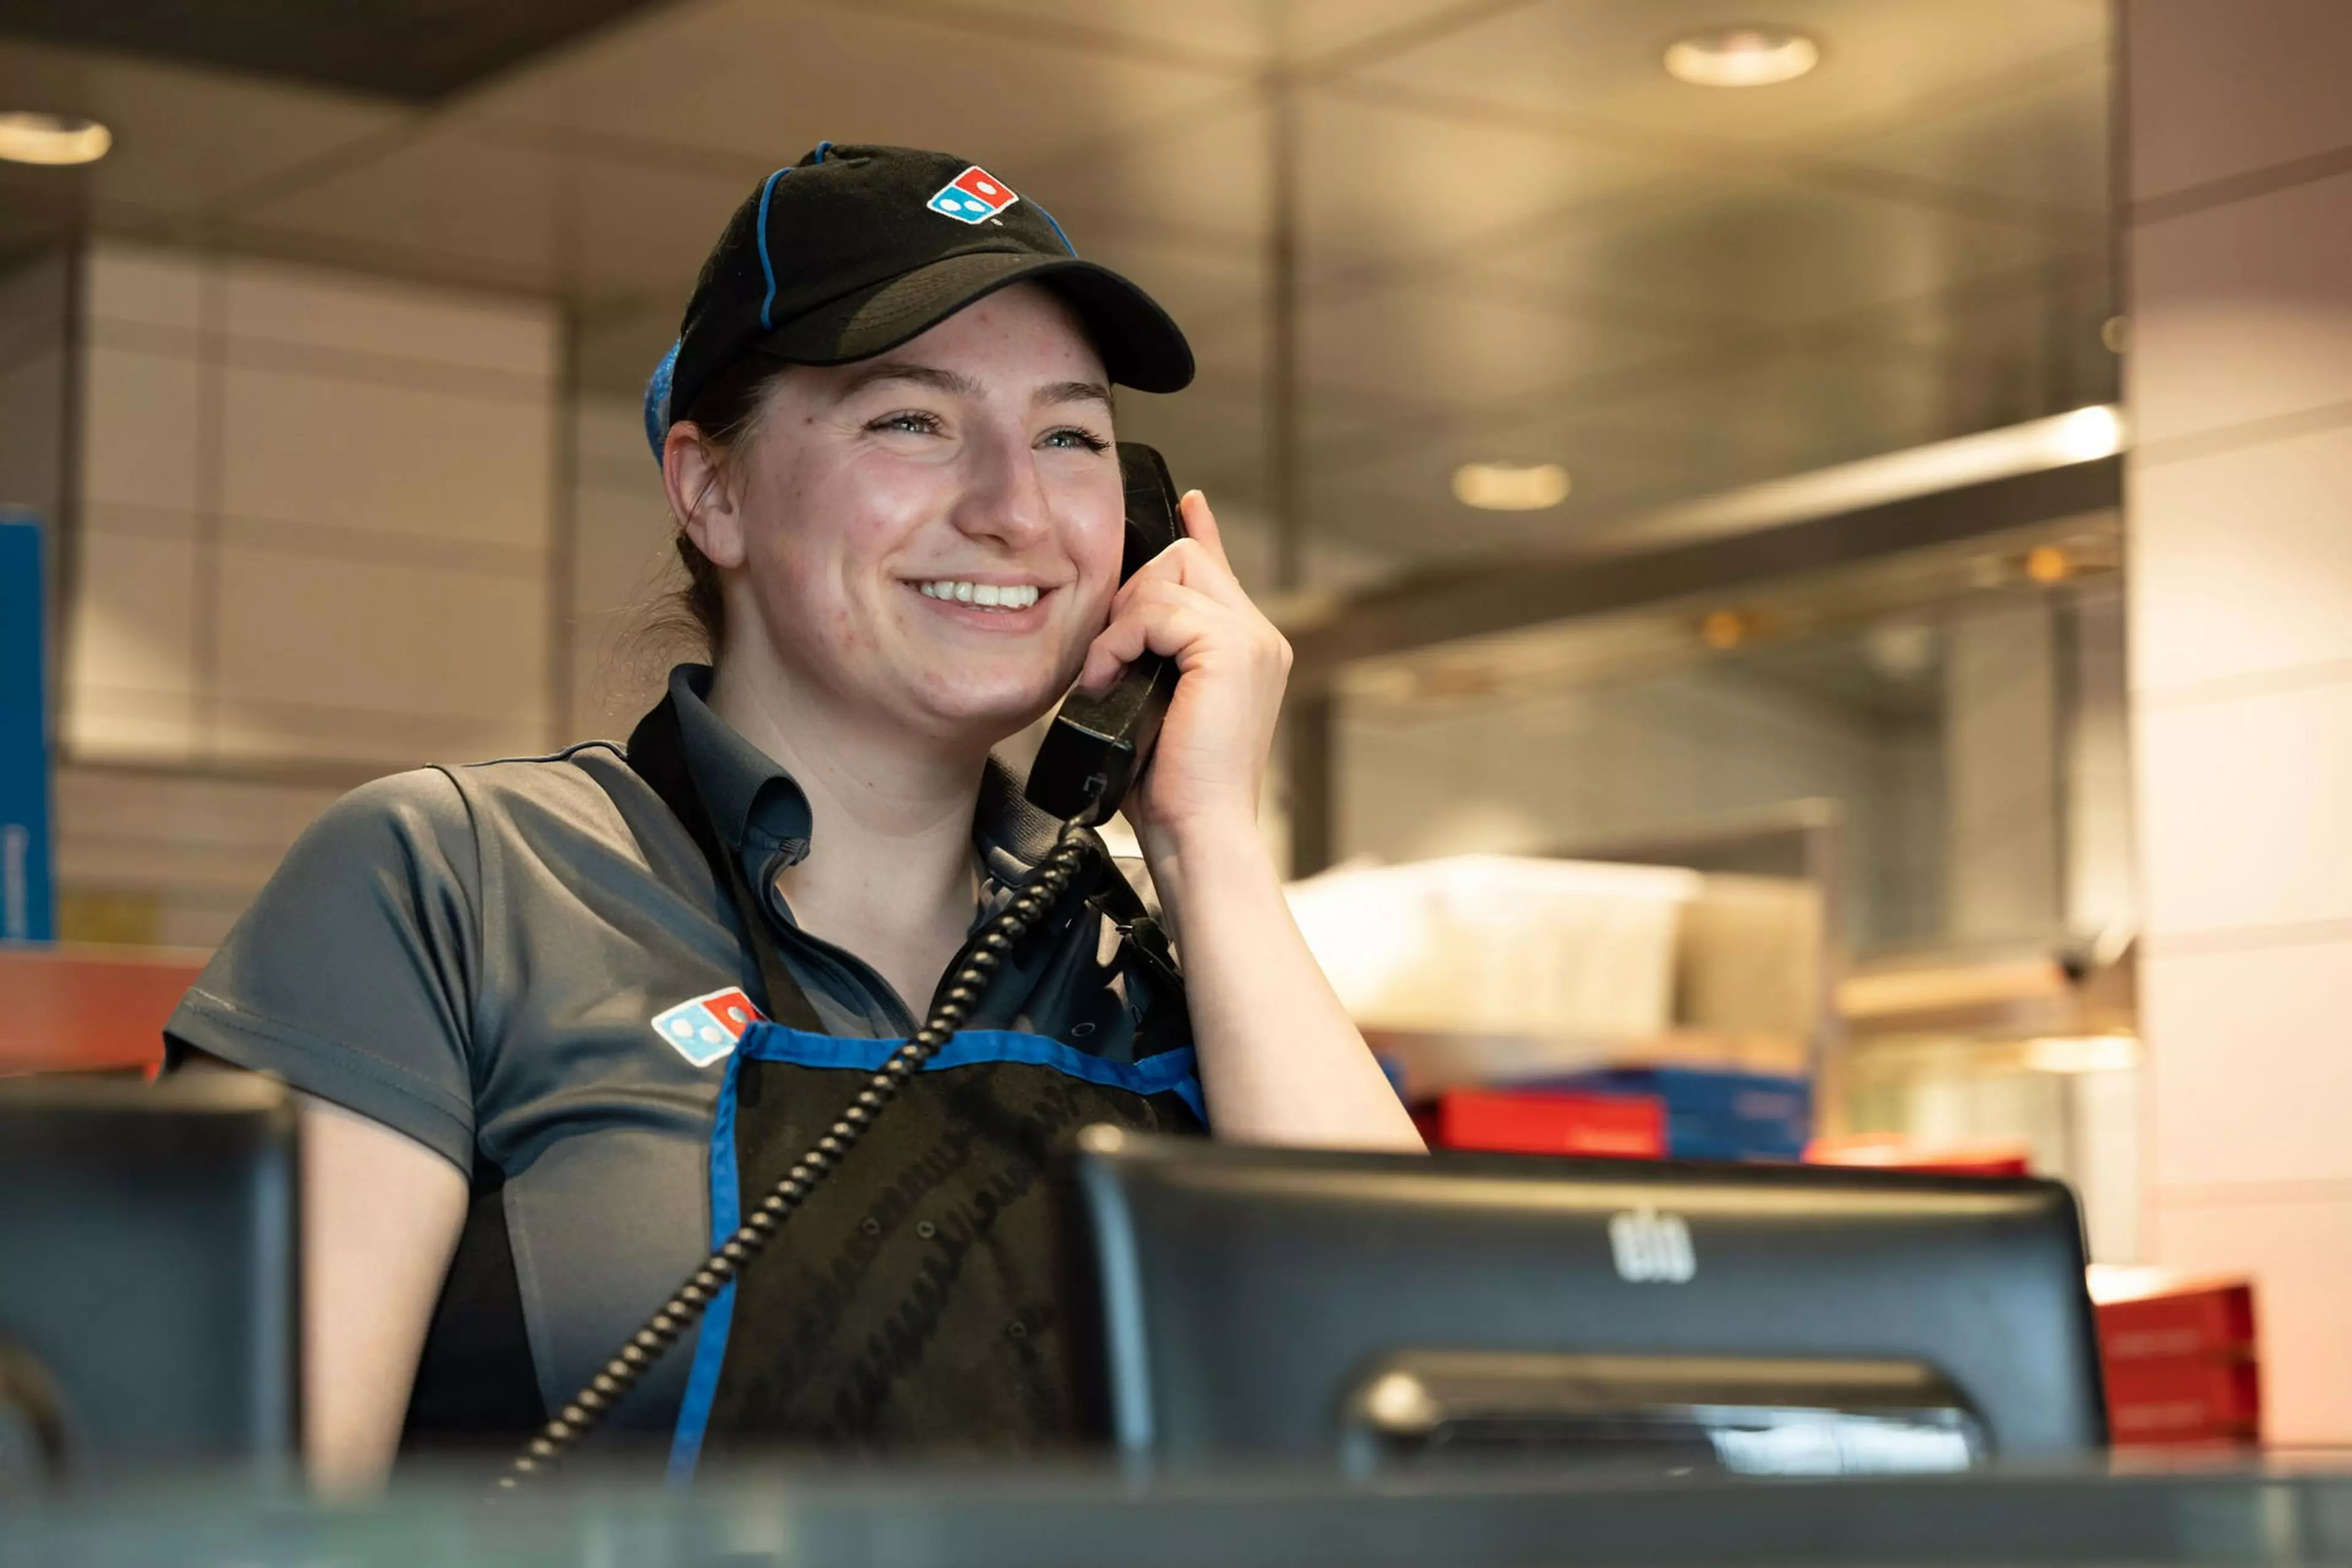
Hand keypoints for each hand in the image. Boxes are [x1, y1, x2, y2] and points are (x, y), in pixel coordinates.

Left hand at [1075, 490, 1290, 847]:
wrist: (1198, 831)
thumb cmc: (1171, 788)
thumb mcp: (1156, 706)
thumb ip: (1153, 658)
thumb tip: (1119, 628)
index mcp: (1249, 649)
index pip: (1220, 569)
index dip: (1199, 531)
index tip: (1187, 502)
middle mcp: (1260, 637)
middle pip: (1185, 559)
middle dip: (1134, 595)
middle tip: (1111, 655)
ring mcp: (1251, 639)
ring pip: (1169, 576)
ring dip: (1121, 625)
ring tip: (1108, 677)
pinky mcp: (1230, 649)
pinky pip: (1156, 611)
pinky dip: (1121, 641)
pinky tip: (1111, 678)